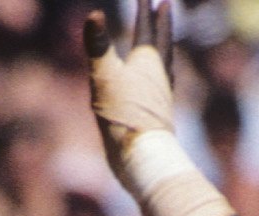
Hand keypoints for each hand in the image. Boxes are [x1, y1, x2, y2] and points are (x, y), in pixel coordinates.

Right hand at [84, 0, 177, 147]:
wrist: (142, 157)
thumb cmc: (124, 116)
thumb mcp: (105, 78)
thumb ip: (98, 46)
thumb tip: (94, 13)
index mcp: (147, 62)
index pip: (146, 29)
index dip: (144, 10)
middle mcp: (158, 75)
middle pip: (162, 42)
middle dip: (162, 22)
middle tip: (165, 6)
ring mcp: (160, 95)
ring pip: (164, 63)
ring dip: (163, 47)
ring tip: (161, 41)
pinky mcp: (157, 114)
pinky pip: (161, 85)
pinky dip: (158, 75)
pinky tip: (154, 84)